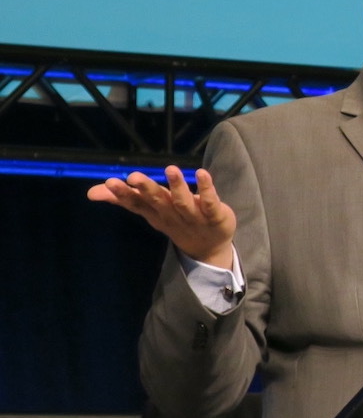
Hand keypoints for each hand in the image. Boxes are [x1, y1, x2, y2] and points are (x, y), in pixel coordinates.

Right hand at [87, 165, 235, 268]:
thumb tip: (92, 192)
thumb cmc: (175, 221)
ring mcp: (194, 217)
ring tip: (170, 169)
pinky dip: (206, 189)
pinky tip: (202, 173)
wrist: (209, 248)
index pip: (136, 203)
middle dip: (146, 189)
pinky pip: (210, 202)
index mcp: (155, 213)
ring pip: (183, 201)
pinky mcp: (215, 216)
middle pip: (158, 201)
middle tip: (133, 176)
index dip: (123, 194)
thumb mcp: (149, 212)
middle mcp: (172, 214)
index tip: (110, 182)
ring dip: (176, 186)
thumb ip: (125, 199)